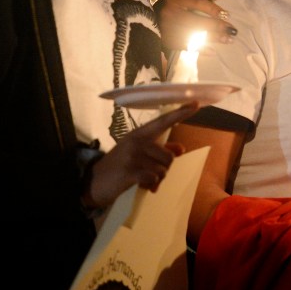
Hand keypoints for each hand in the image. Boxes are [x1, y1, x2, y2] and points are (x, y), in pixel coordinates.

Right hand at [83, 102, 198, 208]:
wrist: (94, 181)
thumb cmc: (119, 166)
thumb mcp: (138, 153)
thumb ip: (160, 150)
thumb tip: (181, 149)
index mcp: (140, 134)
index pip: (163, 121)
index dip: (180, 113)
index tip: (196, 103)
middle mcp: (137, 141)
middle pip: (169, 157)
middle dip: (163, 170)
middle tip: (150, 174)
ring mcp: (133, 156)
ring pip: (163, 170)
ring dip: (157, 180)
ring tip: (144, 180)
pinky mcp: (131, 171)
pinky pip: (154, 179)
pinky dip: (151, 186)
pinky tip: (141, 186)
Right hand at [154, 0, 235, 49]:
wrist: (153, 17)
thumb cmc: (177, 4)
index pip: (198, 3)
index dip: (213, 9)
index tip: (227, 15)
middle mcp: (169, 12)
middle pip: (196, 21)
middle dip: (216, 26)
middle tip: (232, 30)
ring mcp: (167, 29)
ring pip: (194, 35)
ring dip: (213, 39)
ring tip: (228, 40)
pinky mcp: (167, 41)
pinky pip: (187, 47)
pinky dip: (201, 50)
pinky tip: (214, 51)